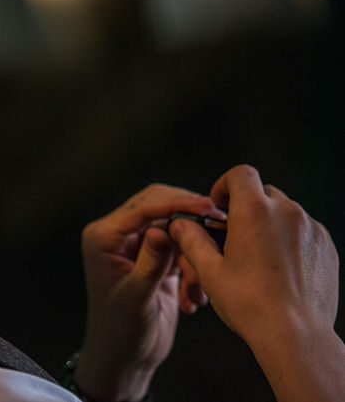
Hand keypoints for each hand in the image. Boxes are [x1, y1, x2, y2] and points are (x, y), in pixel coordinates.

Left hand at [74, 184, 224, 401]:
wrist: (125, 358)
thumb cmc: (121, 331)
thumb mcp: (137, 297)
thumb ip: (151, 262)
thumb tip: (161, 229)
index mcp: (103, 238)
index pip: (142, 208)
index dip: (176, 203)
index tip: (206, 206)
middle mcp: (117, 236)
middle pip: (158, 207)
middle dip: (188, 222)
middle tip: (217, 226)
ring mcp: (136, 246)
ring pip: (173, 229)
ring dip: (191, 255)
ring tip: (196, 290)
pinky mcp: (154, 259)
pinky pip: (180, 249)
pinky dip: (192, 268)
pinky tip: (193, 298)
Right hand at [170, 165, 342, 401]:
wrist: (294, 334)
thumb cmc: (248, 303)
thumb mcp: (209, 271)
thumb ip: (192, 240)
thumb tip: (179, 225)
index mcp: (253, 212)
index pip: (240, 174)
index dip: (226, 184)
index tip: (219, 206)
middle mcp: (286, 212)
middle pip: (263, 192)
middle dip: (247, 208)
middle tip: (233, 236)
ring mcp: (311, 228)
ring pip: (285, 212)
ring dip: (269, 224)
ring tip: (257, 257)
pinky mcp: (327, 246)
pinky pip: (304, 231)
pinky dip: (290, 240)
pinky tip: (279, 269)